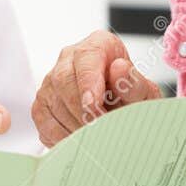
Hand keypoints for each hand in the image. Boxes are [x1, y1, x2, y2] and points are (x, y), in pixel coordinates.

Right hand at [32, 29, 160, 146]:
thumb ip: (135, 84)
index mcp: (98, 46)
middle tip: (100, 130)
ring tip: (96, 137)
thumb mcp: (144, 94)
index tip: (94, 107)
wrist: (122, 114)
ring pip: (52, 102)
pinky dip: (62, 136)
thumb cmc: (132, 100)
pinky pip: (44, 122)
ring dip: (74, 125)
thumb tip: (119, 69)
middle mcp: (69, 58)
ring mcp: (51, 81)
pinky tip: (80, 140)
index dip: (89, 84)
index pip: (87, 58)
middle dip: (81, 110)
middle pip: (64, 80)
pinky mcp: (41, 104)